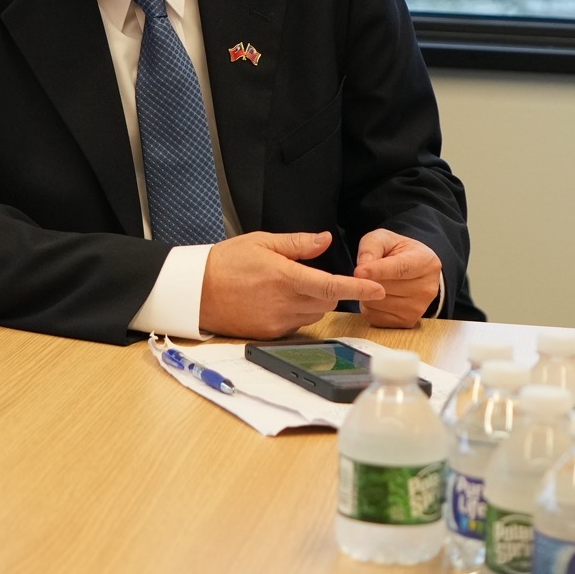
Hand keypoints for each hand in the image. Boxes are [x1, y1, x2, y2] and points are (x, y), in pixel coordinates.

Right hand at [199, 229, 383, 337]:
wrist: (195, 291)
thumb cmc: (226, 261)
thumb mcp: (262, 241)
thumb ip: (297, 243)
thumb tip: (324, 240)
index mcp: (285, 277)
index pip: (331, 285)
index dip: (358, 288)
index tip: (379, 288)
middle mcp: (284, 303)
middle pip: (325, 302)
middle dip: (325, 290)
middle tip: (301, 275)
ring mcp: (277, 322)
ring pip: (312, 315)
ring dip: (310, 303)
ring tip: (283, 288)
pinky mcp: (268, 334)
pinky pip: (295, 326)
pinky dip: (294, 314)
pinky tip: (273, 302)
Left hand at [353, 229, 441, 327]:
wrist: (412, 271)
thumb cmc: (397, 252)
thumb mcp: (384, 239)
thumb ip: (372, 246)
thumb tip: (362, 267)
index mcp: (426, 263)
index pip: (400, 269)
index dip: (378, 270)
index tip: (358, 272)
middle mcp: (427, 288)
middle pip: (385, 288)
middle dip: (368, 279)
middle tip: (368, 271)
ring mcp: (418, 309)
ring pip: (377, 303)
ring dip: (367, 293)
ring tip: (376, 282)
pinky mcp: (406, 323)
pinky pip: (374, 316)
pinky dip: (369, 306)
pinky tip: (377, 296)